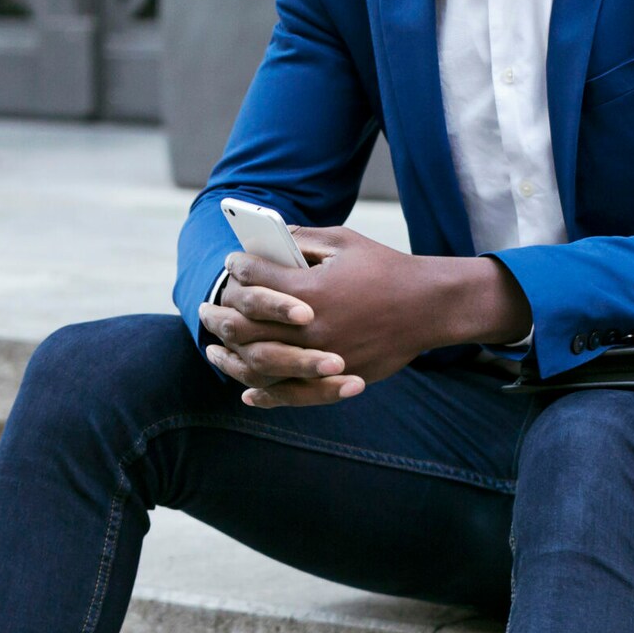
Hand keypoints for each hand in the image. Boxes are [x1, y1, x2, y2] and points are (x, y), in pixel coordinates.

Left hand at [208, 226, 457, 407]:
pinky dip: (263, 394)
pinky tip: (245, 390)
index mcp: (309, 290)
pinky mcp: (334, 378)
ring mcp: (321, 358)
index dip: (238, 267)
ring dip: (230, 357)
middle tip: (205, 308)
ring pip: (260, 363)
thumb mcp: (344, 242)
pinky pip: (289, 394)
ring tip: (213, 348)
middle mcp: (310, 327)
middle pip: (246, 325)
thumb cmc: (386, 268)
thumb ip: (303, 238)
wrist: (428, 306)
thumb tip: (270, 239)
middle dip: (220, 313)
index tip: (232, 263)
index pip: (255, 279)